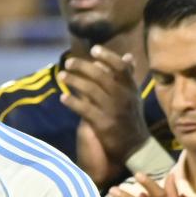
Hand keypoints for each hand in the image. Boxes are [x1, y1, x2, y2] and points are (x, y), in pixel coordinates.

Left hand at [59, 47, 150, 164]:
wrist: (134, 147)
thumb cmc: (130, 117)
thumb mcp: (133, 96)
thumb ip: (127, 77)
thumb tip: (127, 56)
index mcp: (131, 89)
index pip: (121, 68)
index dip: (108, 57)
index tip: (94, 49)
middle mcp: (123, 97)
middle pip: (102, 76)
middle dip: (84, 67)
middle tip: (68, 62)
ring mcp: (113, 111)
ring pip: (91, 91)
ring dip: (74, 81)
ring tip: (61, 76)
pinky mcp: (104, 125)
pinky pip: (85, 110)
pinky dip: (73, 102)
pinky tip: (62, 97)